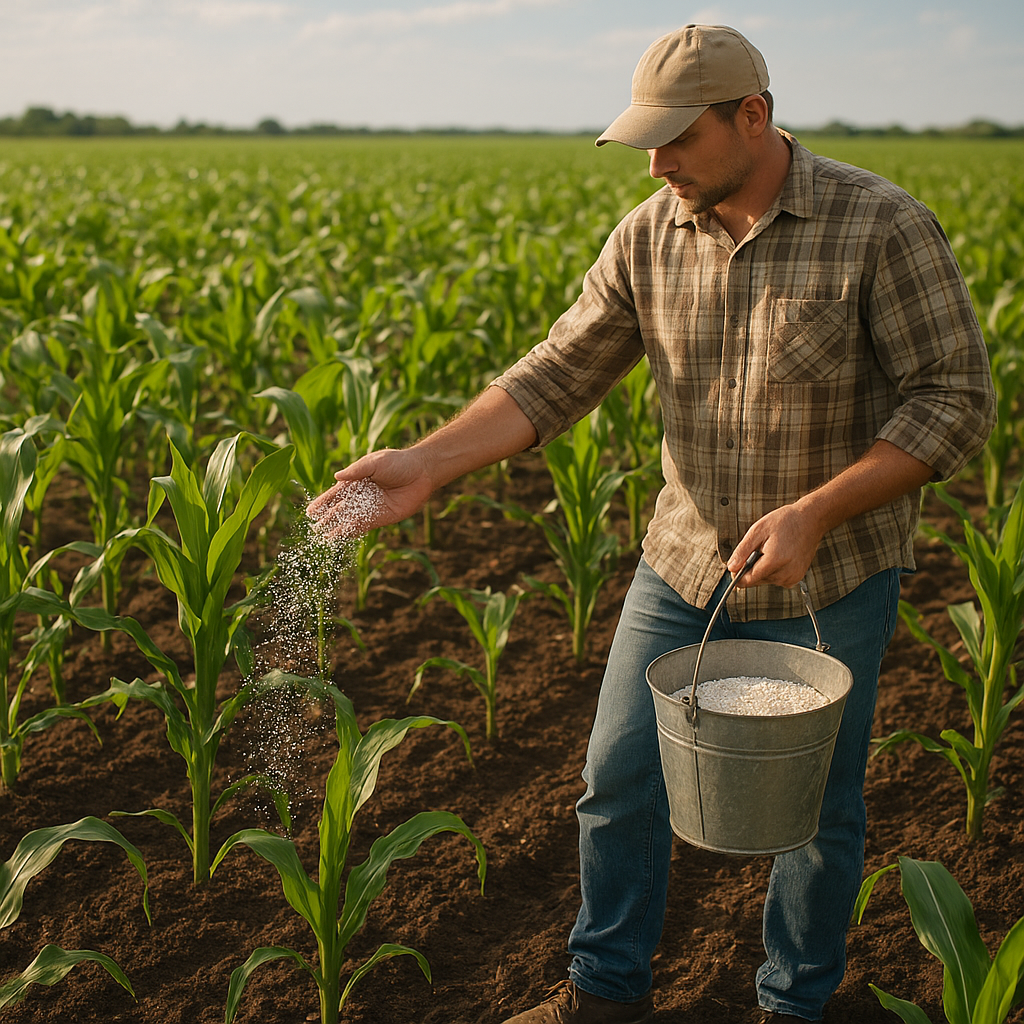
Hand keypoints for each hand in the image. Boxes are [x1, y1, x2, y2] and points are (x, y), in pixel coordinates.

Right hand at [305, 448, 434, 540]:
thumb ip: (356, 471)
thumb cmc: (398, 462)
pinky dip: (352, 530)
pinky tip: (342, 536)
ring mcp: (371, 507)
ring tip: (324, 537)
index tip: (310, 511)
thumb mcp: (374, 463)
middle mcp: (361, 495)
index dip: (323, 502)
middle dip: (327, 518)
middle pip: (340, 509)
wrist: (422, 472)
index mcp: (356, 481)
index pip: (335, 494)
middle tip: (314, 528)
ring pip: (350, 519)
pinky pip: (364, 525)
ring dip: (338, 527)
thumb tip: (336, 477)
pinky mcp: (382, 517)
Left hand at [726, 503, 825, 588]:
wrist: (810, 520)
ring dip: (763, 567)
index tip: (736, 564)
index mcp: (775, 560)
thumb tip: (731, 568)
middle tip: (760, 548)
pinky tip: (780, 555)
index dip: (738, 574)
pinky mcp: (796, 578)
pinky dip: (773, 569)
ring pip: (765, 579)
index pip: (748, 580)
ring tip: (772, 549)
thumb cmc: (785, 522)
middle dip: (752, 567)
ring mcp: (793, 577)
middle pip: (756, 580)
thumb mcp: (758, 531)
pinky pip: (776, 578)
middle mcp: (786, 573)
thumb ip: (742, 551)